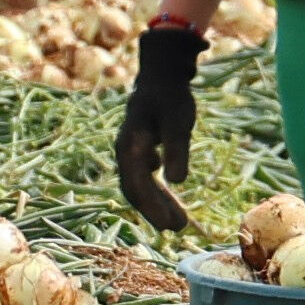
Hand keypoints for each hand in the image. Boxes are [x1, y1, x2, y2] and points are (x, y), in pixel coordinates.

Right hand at [116, 25, 202, 234]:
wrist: (161, 75)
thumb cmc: (171, 96)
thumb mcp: (178, 121)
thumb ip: (177, 150)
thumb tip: (178, 182)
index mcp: (130, 146)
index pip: (138, 185)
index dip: (153, 208)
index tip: (170, 226)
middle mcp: (125, 151)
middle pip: (136, 190)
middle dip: (155, 212)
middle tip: (177, 229)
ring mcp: (130, 152)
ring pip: (139, 186)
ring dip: (156, 205)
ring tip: (179, 223)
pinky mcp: (140, 150)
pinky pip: (144, 178)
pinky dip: (156, 192)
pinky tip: (171, 200)